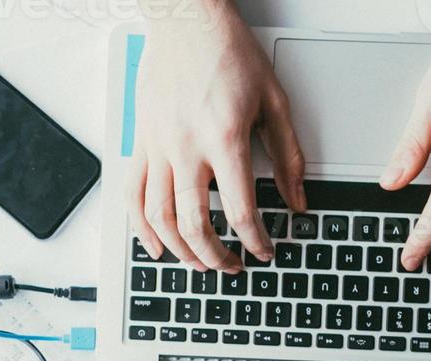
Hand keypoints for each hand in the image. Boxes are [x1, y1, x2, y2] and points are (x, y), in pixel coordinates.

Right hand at [129, 3, 307, 272]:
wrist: (187, 20)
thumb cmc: (229, 52)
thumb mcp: (274, 101)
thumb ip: (288, 156)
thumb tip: (297, 199)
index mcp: (225, 137)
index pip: (240, 208)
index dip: (255, 240)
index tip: (264, 251)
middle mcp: (186, 146)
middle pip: (194, 223)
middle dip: (216, 255)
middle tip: (232, 266)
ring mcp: (157, 146)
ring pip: (159, 217)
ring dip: (180, 250)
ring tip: (199, 263)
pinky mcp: (140, 141)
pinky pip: (132, 194)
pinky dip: (141, 228)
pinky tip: (155, 247)